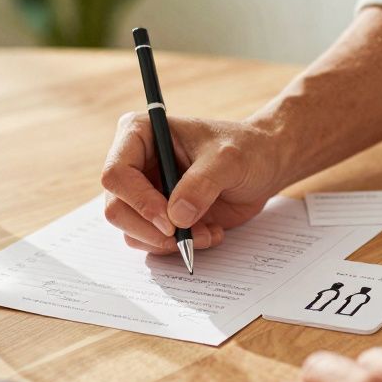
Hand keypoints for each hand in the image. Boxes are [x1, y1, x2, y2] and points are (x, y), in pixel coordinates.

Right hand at [100, 113, 282, 253]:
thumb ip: (201, 184)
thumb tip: (176, 217)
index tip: (169, 221)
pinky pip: (152, 242)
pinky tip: (209, 233)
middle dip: (149, 230)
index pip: (116, 173)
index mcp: (140, 135)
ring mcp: (145, 192)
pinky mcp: (159, 216)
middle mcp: (135, 164)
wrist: (264, 165)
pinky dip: (179, 246)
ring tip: (207, 232)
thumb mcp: (228, 160)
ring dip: (168, 242)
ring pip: (131, 231)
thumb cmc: (246, 149)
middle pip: (116, 208)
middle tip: (182, 237)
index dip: (138, 201)